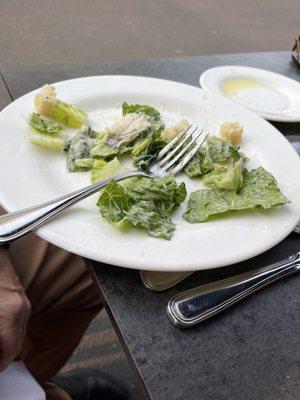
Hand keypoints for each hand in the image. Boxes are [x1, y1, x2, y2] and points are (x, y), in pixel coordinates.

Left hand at [0, 250, 30, 371]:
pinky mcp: (21, 295)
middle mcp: (21, 310)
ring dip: (6, 341)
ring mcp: (24, 301)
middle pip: (16, 344)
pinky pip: (19, 319)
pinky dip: (9, 328)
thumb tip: (0, 351)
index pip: (10, 352)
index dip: (0, 364)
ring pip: (19, 331)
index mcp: (9, 316)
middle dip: (3, 353)